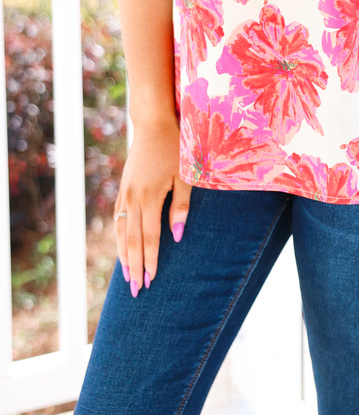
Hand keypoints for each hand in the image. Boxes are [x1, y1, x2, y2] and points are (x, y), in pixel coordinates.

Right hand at [113, 117, 191, 295]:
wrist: (154, 123)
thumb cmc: (176, 147)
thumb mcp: (185, 175)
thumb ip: (181, 206)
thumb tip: (177, 237)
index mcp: (149, 197)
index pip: (149, 237)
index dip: (150, 261)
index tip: (151, 281)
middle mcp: (133, 198)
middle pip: (131, 240)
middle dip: (134, 266)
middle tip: (136, 291)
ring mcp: (125, 193)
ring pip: (120, 231)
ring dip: (123, 256)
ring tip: (126, 276)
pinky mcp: (123, 188)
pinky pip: (118, 218)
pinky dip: (119, 236)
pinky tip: (121, 247)